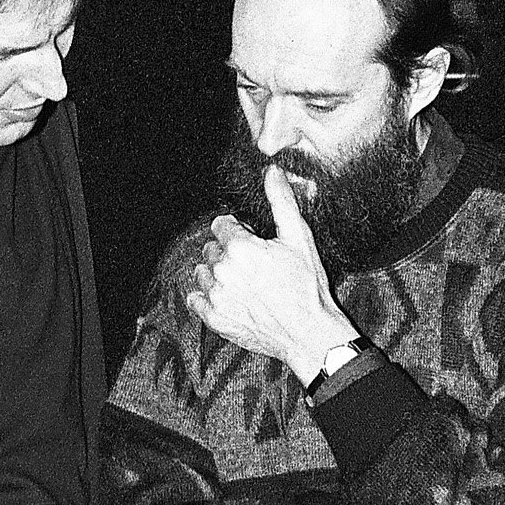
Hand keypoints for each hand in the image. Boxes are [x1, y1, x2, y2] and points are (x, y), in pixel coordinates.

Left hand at [187, 162, 353, 381]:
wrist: (310, 333)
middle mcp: (222, 271)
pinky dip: (206, 296)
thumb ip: (282, 201)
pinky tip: (227, 296)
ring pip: (202, 272)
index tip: (252, 241)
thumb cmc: (307, 286)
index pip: (220, 224)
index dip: (238, 230)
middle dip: (227, 251)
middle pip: (211, 248)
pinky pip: (195, 299)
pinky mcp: (215, 319)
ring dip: (216, 272)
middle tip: (252, 263)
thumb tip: (272, 171)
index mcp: (239, 247)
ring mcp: (216, 297)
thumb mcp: (299, 238)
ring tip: (242, 281)